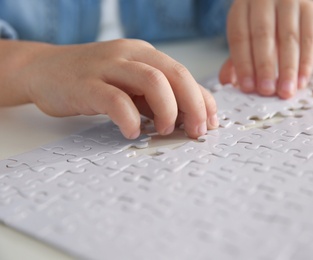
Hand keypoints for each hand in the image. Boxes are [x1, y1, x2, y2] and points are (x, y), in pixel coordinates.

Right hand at [5, 39, 217, 138]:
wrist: (42, 69)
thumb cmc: (92, 81)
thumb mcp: (130, 86)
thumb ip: (155, 99)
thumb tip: (188, 120)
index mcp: (145, 55)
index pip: (184, 74)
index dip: (203, 99)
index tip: (210, 123)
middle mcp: (130, 55)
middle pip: (175, 75)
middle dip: (194, 105)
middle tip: (197, 131)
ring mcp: (107, 67)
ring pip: (152, 81)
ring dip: (168, 110)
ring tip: (166, 130)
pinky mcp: (85, 84)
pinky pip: (115, 99)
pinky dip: (130, 118)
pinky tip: (132, 132)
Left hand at [219, 0, 312, 98]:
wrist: (291, 9)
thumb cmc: (265, 30)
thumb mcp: (247, 42)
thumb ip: (237, 61)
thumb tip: (226, 81)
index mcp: (242, 8)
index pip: (240, 37)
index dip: (243, 65)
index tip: (248, 87)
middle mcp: (264, 1)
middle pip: (263, 36)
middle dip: (264, 67)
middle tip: (266, 91)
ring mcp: (289, 2)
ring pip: (288, 38)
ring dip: (287, 69)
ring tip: (285, 91)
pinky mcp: (312, 10)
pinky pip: (309, 39)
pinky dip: (305, 63)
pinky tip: (301, 81)